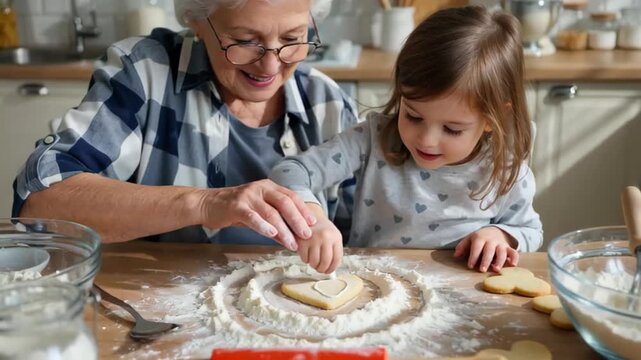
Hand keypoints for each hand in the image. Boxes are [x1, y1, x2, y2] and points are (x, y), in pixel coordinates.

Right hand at [197, 179, 315, 250]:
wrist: (208, 204)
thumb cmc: (236, 210)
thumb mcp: (258, 214)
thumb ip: (275, 223)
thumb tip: (292, 239)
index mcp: (268, 187)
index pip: (291, 197)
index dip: (303, 210)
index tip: (313, 223)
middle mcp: (260, 188)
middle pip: (285, 203)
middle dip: (297, 220)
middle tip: (306, 235)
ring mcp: (248, 196)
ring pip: (270, 212)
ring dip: (283, 230)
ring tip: (292, 243)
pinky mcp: (236, 206)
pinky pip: (252, 217)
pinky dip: (263, 226)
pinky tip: (272, 234)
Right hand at [297, 204, 342, 273]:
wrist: (308, 215)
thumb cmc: (322, 230)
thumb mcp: (333, 237)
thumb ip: (335, 252)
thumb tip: (332, 270)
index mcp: (335, 237)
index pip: (336, 259)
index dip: (332, 268)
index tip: (329, 271)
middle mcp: (325, 237)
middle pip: (325, 262)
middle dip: (322, 269)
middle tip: (320, 269)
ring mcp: (312, 238)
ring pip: (314, 262)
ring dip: (314, 265)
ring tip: (314, 260)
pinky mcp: (301, 241)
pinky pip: (304, 259)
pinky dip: (306, 260)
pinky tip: (307, 254)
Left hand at [453, 226, 518, 272]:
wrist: (495, 231)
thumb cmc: (479, 239)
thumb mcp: (469, 239)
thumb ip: (462, 247)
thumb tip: (456, 255)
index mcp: (480, 238)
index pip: (476, 247)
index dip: (473, 256)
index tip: (470, 266)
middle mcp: (491, 241)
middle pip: (489, 250)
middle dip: (485, 260)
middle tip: (482, 270)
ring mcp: (501, 244)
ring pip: (502, 252)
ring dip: (499, 261)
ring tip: (496, 270)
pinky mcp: (509, 248)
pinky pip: (514, 252)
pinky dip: (514, 258)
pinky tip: (512, 265)